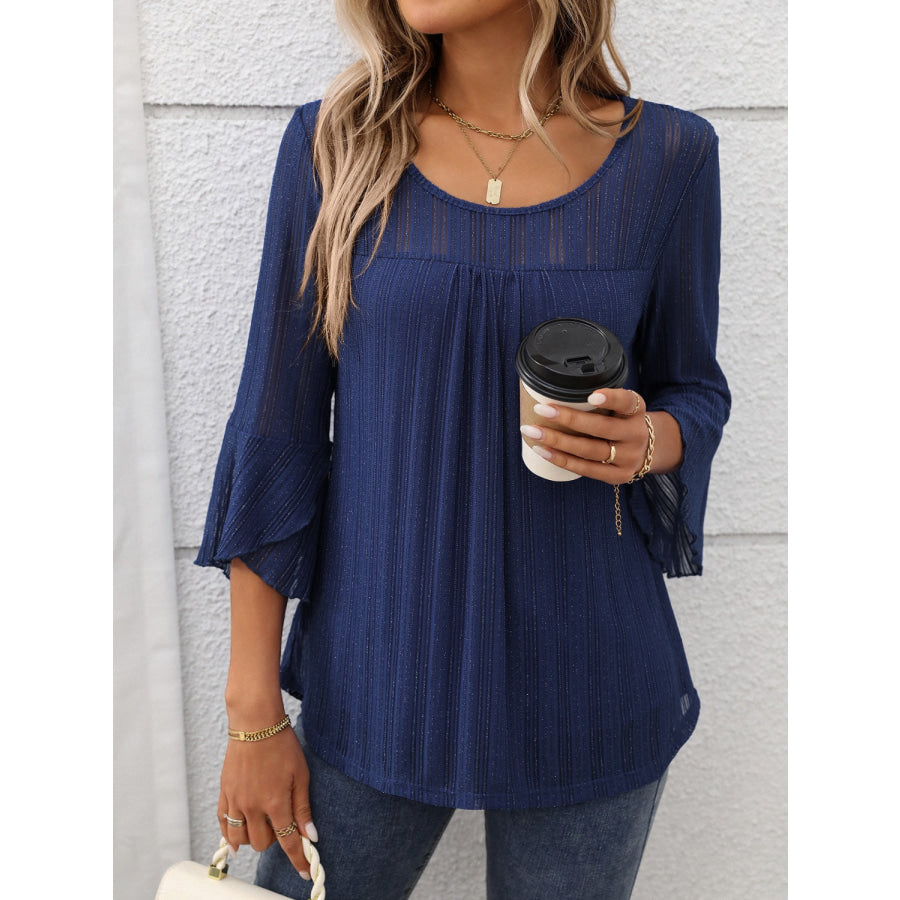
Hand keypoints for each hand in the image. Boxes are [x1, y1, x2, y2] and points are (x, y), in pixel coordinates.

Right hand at [217, 725, 317, 878]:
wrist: (255, 723)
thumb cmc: (282, 745)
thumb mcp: (300, 774)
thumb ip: (302, 807)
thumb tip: (310, 835)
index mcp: (275, 802)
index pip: (288, 841)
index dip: (298, 860)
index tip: (305, 872)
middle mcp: (252, 806)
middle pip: (262, 843)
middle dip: (275, 840)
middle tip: (282, 823)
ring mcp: (235, 801)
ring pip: (240, 839)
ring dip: (253, 838)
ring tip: (263, 823)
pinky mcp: (224, 793)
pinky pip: (223, 824)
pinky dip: (230, 833)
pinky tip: (239, 831)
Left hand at [521, 389, 675, 482]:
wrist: (646, 451)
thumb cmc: (621, 422)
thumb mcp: (621, 407)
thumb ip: (601, 401)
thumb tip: (554, 389)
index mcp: (636, 411)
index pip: (627, 402)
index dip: (611, 398)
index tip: (591, 395)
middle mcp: (635, 434)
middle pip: (602, 428)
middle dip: (569, 419)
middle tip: (541, 409)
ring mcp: (628, 458)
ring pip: (590, 450)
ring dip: (558, 441)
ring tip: (533, 432)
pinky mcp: (618, 476)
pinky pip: (586, 469)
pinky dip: (562, 459)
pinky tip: (543, 451)